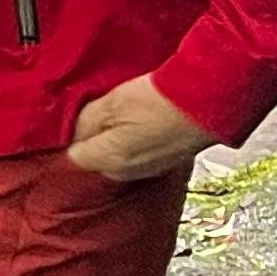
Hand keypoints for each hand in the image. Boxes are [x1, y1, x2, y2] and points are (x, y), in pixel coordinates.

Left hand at [67, 73, 211, 184]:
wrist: (206, 104)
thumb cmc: (160, 101)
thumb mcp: (110, 103)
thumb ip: (83, 122)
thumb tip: (70, 135)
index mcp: (108, 160)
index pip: (71, 157)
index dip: (69, 137)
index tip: (71, 121)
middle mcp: (125, 174)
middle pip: (94, 158)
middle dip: (92, 138)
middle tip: (97, 111)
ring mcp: (146, 172)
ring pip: (115, 156)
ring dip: (114, 139)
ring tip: (124, 113)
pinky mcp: (163, 164)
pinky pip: (137, 154)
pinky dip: (134, 140)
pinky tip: (142, 121)